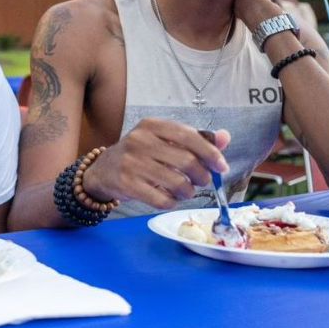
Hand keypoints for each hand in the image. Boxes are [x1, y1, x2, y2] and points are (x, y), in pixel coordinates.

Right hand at [81, 119, 230, 209]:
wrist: (103, 170)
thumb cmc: (141, 154)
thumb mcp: (164, 140)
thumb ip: (195, 139)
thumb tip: (225, 137)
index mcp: (152, 125)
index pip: (189, 136)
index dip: (210, 152)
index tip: (222, 167)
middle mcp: (139, 140)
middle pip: (186, 161)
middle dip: (202, 176)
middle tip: (204, 181)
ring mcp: (131, 162)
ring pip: (176, 183)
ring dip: (189, 192)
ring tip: (187, 191)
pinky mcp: (126, 183)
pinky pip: (161, 199)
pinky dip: (172, 202)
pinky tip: (170, 199)